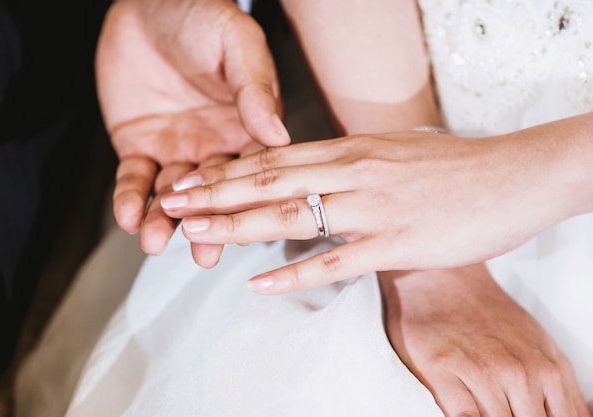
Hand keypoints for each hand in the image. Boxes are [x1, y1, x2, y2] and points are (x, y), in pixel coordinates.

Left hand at [96, 0, 288, 254]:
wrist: (149, 3)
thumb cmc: (202, 18)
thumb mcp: (236, 45)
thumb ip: (254, 88)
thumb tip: (279, 134)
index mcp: (248, 128)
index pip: (253, 172)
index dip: (246, 200)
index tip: (241, 226)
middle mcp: (215, 147)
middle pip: (214, 194)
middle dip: (207, 224)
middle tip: (203, 253)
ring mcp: (177, 150)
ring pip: (172, 195)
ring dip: (163, 220)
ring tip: (156, 241)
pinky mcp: (140, 146)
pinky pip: (134, 178)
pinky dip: (129, 198)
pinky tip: (127, 217)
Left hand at [159, 121, 588, 292]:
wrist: (515, 175)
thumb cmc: (457, 166)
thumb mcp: (397, 150)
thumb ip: (356, 162)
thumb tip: (325, 173)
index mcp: (352, 148)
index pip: (277, 156)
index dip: (230, 168)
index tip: (194, 177)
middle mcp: (354, 171)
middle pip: (270, 181)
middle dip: (215, 192)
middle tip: (172, 200)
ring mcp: (373, 207)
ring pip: (291, 215)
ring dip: (237, 226)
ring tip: (195, 233)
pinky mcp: (396, 243)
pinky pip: (334, 261)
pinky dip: (293, 274)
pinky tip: (257, 283)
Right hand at [379, 264, 589, 416]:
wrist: (444, 280)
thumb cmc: (489, 316)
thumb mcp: (541, 348)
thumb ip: (560, 391)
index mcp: (548, 371)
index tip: (533, 412)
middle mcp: (517, 374)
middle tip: (510, 409)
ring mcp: (480, 373)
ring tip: (487, 408)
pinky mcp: (441, 371)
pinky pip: (463, 416)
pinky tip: (470, 412)